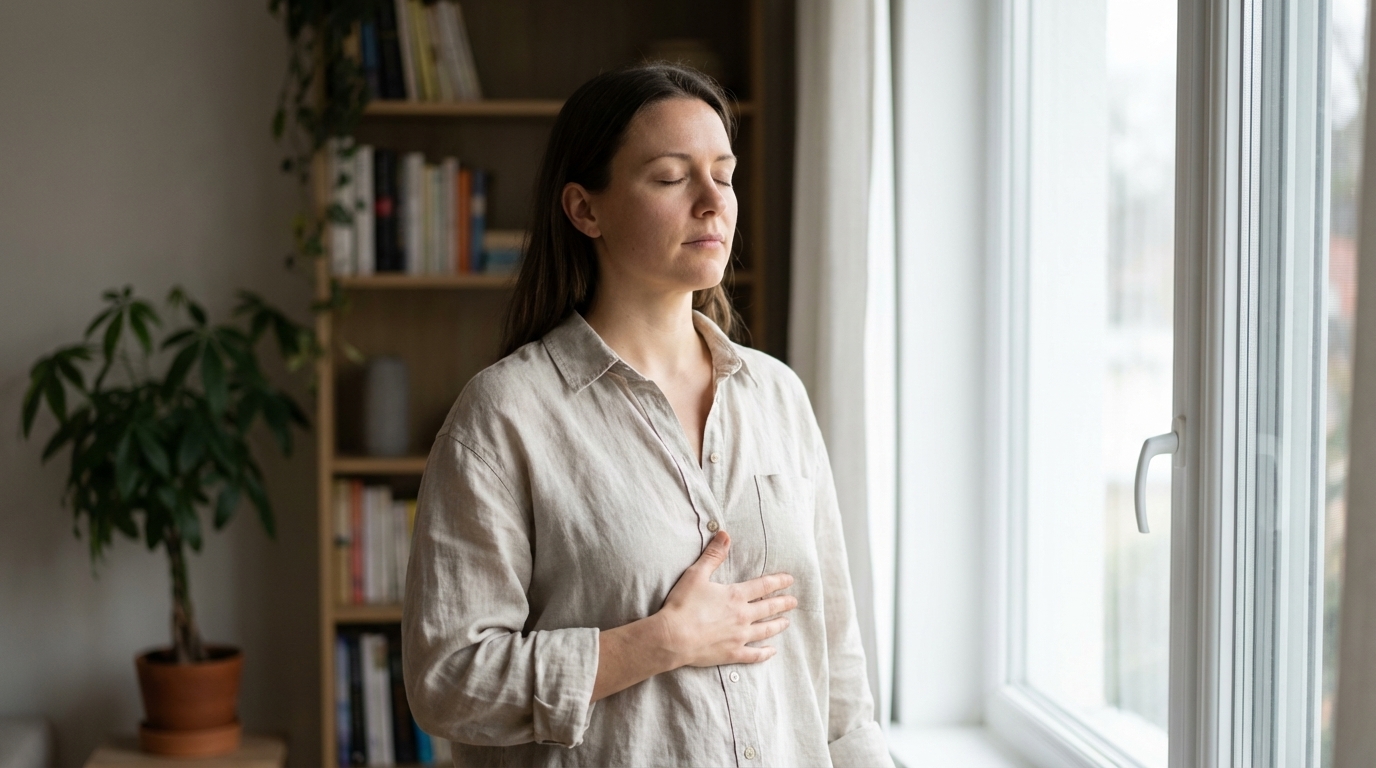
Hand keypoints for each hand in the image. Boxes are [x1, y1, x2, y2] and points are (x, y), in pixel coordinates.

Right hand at [654, 530, 796, 667]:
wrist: (673, 637)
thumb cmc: (683, 605)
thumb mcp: (696, 574)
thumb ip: (713, 555)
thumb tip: (725, 534)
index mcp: (736, 595)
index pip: (763, 586)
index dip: (778, 581)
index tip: (790, 580)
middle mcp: (743, 616)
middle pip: (768, 608)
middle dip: (783, 603)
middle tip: (794, 602)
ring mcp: (739, 636)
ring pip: (765, 630)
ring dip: (777, 625)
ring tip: (787, 622)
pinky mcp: (732, 653)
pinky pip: (754, 655)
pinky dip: (764, 653)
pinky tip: (772, 651)